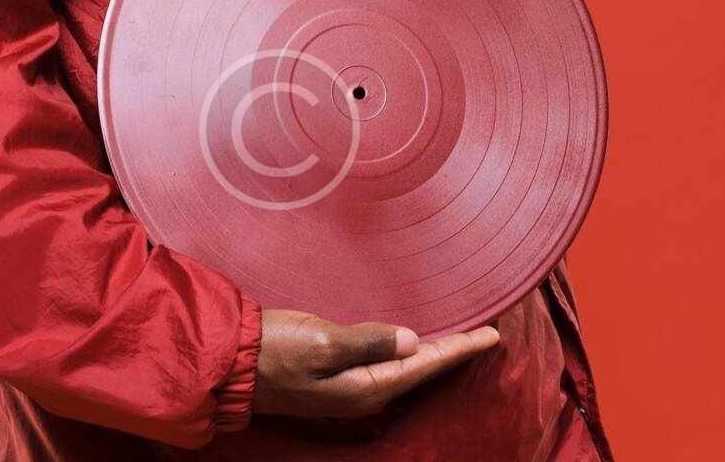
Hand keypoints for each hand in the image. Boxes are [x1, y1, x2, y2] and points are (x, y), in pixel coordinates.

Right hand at [253, 309, 498, 418]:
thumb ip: (366, 341)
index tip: (493, 335)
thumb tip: (412, 339)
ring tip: (460, 339)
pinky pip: (387, 366)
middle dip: (455, 354)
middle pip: (421, 372)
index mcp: (365, 386)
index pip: (425, 365)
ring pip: (406, 370)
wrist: (234, 363)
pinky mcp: (338, 378)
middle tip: (486, 335)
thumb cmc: (274, 350)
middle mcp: (364, 392)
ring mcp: (350, 388)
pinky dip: (408, 353)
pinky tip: (413, 344)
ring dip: (433, 354)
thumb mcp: (319, 343)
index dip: (460, 349)